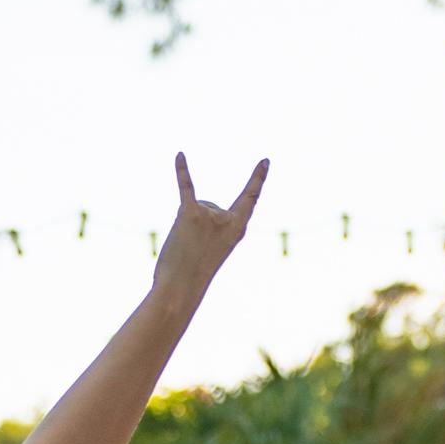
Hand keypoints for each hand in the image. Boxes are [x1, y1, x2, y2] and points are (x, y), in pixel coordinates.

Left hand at [154, 155, 267, 296]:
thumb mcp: (212, 248)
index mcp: (238, 229)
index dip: (258, 179)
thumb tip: (194, 207)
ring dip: (184, 224)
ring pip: (194, 208)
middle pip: (210, 207)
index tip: (265, 161)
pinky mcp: (190, 213)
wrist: (180, 289)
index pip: (250, 199)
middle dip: (197, 224)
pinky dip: (182, 170)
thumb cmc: (193, 274)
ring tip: (183, 246)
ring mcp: (210, 215)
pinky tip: (179, 154)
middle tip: (194, 250)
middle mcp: (227, 219)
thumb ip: (210, 225)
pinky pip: (186, 186)